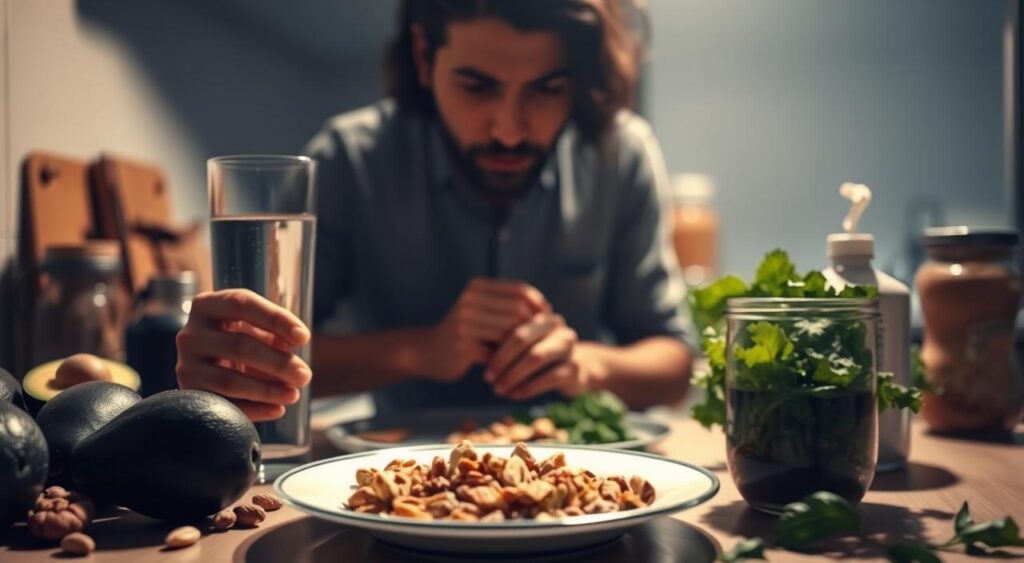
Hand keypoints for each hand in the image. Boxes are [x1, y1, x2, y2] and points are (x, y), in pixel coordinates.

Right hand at [175, 289, 312, 421]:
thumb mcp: (256, 329)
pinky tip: (277, 409)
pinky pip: (223, 406)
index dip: (275, 319)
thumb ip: (274, 332)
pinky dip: (254, 410)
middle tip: (304, 375)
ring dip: (267, 390)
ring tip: (293, 394)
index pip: (242, 304)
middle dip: (278, 363)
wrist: (210, 368)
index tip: (304, 338)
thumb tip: (293, 342)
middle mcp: (191, 334)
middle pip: (239, 346)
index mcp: (208, 305)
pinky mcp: (189, 394)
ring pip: (230, 381)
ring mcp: (186, 365)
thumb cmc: (241, 340)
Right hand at [424, 278, 548, 382]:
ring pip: (510, 331)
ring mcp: (464, 323)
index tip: (547, 319)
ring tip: (528, 353)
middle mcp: (469, 301)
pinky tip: (512, 367)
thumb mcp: (484, 311)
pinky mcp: (463, 346)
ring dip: (522, 345)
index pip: (519, 290)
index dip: (538, 305)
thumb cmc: (465, 332)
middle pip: (517, 310)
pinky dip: (508, 361)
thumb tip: (549, 311)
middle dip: (534, 326)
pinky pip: (498, 352)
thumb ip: (509, 306)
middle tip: (542, 340)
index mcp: (477, 287)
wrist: (428, 352)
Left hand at [485, 312, 591, 399]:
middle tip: (488, 378)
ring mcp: (569, 347)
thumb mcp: (522, 346)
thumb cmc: (538, 356)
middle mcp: (557, 327)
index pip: (513, 324)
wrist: (575, 371)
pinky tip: (515, 395)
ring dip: (513, 375)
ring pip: (536, 357)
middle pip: (523, 339)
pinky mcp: (575, 368)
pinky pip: (549, 377)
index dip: (495, 343)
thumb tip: (473, 349)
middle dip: (502, 360)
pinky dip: (529, 387)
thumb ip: (504, 343)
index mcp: (541, 315)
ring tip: (499, 389)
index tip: (480, 361)